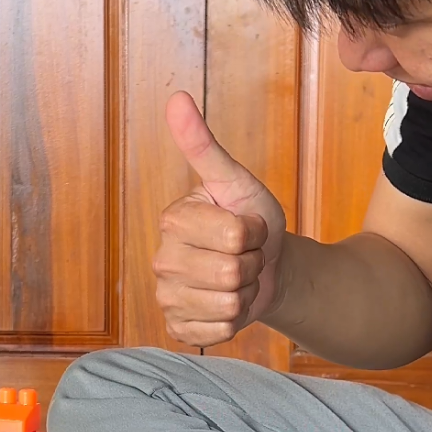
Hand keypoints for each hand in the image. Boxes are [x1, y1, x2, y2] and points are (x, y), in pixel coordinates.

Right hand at [153, 91, 288, 345]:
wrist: (269, 268)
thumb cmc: (254, 221)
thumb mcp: (237, 182)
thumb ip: (204, 146)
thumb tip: (177, 99)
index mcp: (173, 220)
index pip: (234, 234)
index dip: (254, 233)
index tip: (249, 227)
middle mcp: (162, 260)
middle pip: (229, 272)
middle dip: (252, 264)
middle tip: (246, 255)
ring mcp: (168, 297)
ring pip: (226, 304)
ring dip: (246, 293)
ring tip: (239, 279)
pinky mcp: (179, 329)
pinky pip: (217, 332)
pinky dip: (236, 322)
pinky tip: (230, 305)